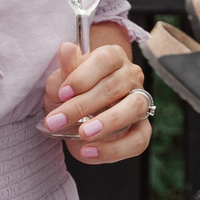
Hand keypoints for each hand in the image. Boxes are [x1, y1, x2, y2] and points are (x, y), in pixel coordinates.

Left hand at [43, 35, 151, 163]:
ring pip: (134, 108)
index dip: (84, 76)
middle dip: (82, 106)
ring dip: (107, 122)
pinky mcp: (143, 129)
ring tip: (82, 135)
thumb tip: (66, 48)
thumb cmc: (71, 93)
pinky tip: (89, 152)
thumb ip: (65, 69)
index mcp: (113, 57)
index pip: (105, 60)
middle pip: (115, 86)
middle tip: (56, 121)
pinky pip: (138, 140)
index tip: (62, 93)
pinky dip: (114, 149)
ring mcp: (140, 101)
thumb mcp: (61, 82)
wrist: (77, 117)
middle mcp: (131, 76)